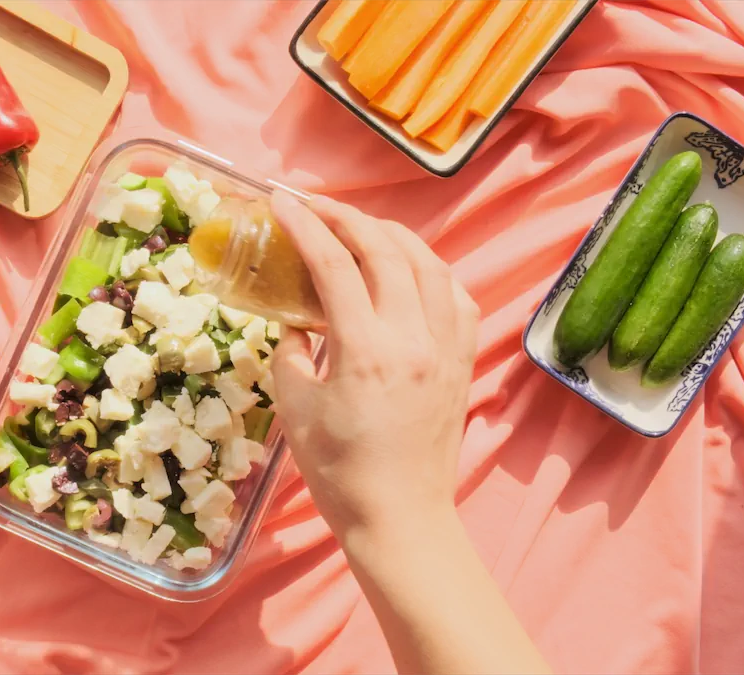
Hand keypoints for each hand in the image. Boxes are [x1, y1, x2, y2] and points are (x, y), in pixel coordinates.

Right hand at [268, 191, 478, 538]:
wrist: (398, 516)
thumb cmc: (337, 469)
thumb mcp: (294, 407)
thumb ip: (293, 351)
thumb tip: (300, 321)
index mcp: (365, 348)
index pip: (333, 264)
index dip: (304, 224)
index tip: (279, 201)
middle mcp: (414, 337)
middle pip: (385, 249)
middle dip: (346, 217)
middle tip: (314, 205)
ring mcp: (446, 347)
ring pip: (428, 263)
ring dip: (392, 234)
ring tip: (361, 227)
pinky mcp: (463, 361)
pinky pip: (457, 295)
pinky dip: (431, 269)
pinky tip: (411, 269)